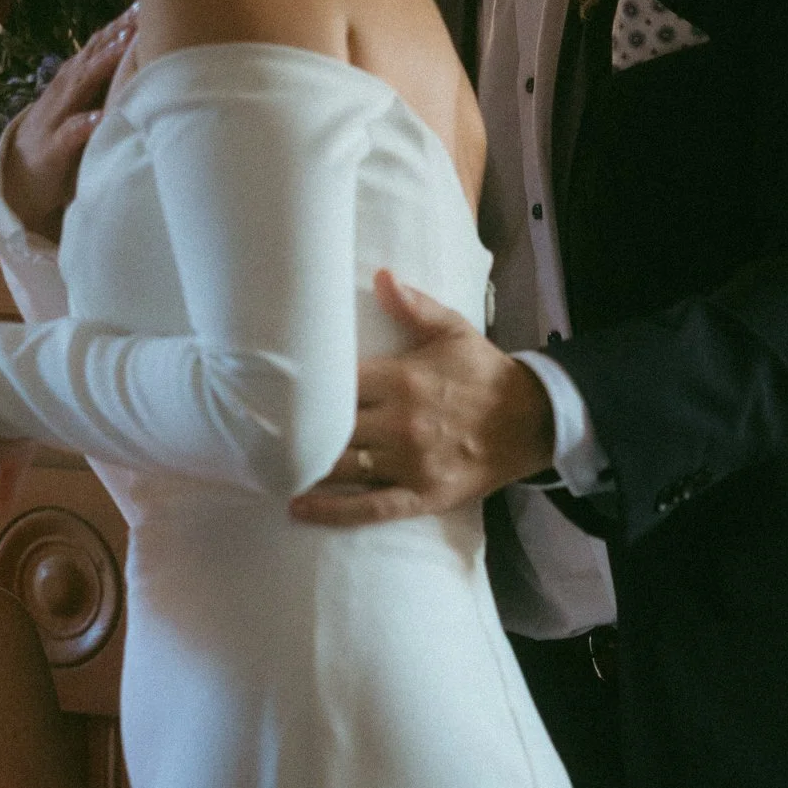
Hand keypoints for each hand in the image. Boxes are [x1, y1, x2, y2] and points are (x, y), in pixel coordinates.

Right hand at [0, 12, 136, 239]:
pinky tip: (98, 117)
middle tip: (139, 13)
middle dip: (114, 35)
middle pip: (90, 57)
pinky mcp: (52, 150)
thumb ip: (104, 82)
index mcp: (75, 81)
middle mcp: (64, 93)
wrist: (21, 176)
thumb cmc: (63, 137)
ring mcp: (56, 119)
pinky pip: (68, 136)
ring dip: (99, 67)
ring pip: (78, 87)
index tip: (145, 4)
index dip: (119, 25)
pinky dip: (83, 125)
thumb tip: (138, 55)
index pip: (98, 46)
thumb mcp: (83, 105)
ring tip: (121, 49)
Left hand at [290, 271, 554, 528]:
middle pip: (331, 428)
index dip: (303, 388)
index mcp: (401, 379)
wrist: (532, 420)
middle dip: (295, 430)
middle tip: (254, 431)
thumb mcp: (453, 330)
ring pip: (343, 468)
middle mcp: (400, 423)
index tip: (269, 387)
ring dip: (304, 468)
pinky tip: (298, 507)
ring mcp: (409, 463)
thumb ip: (413, 306)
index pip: (337, 383)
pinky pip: (369, 508)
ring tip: (266, 466)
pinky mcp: (421, 495)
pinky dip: (331, 511)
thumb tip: (380, 275)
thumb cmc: (484, 373)